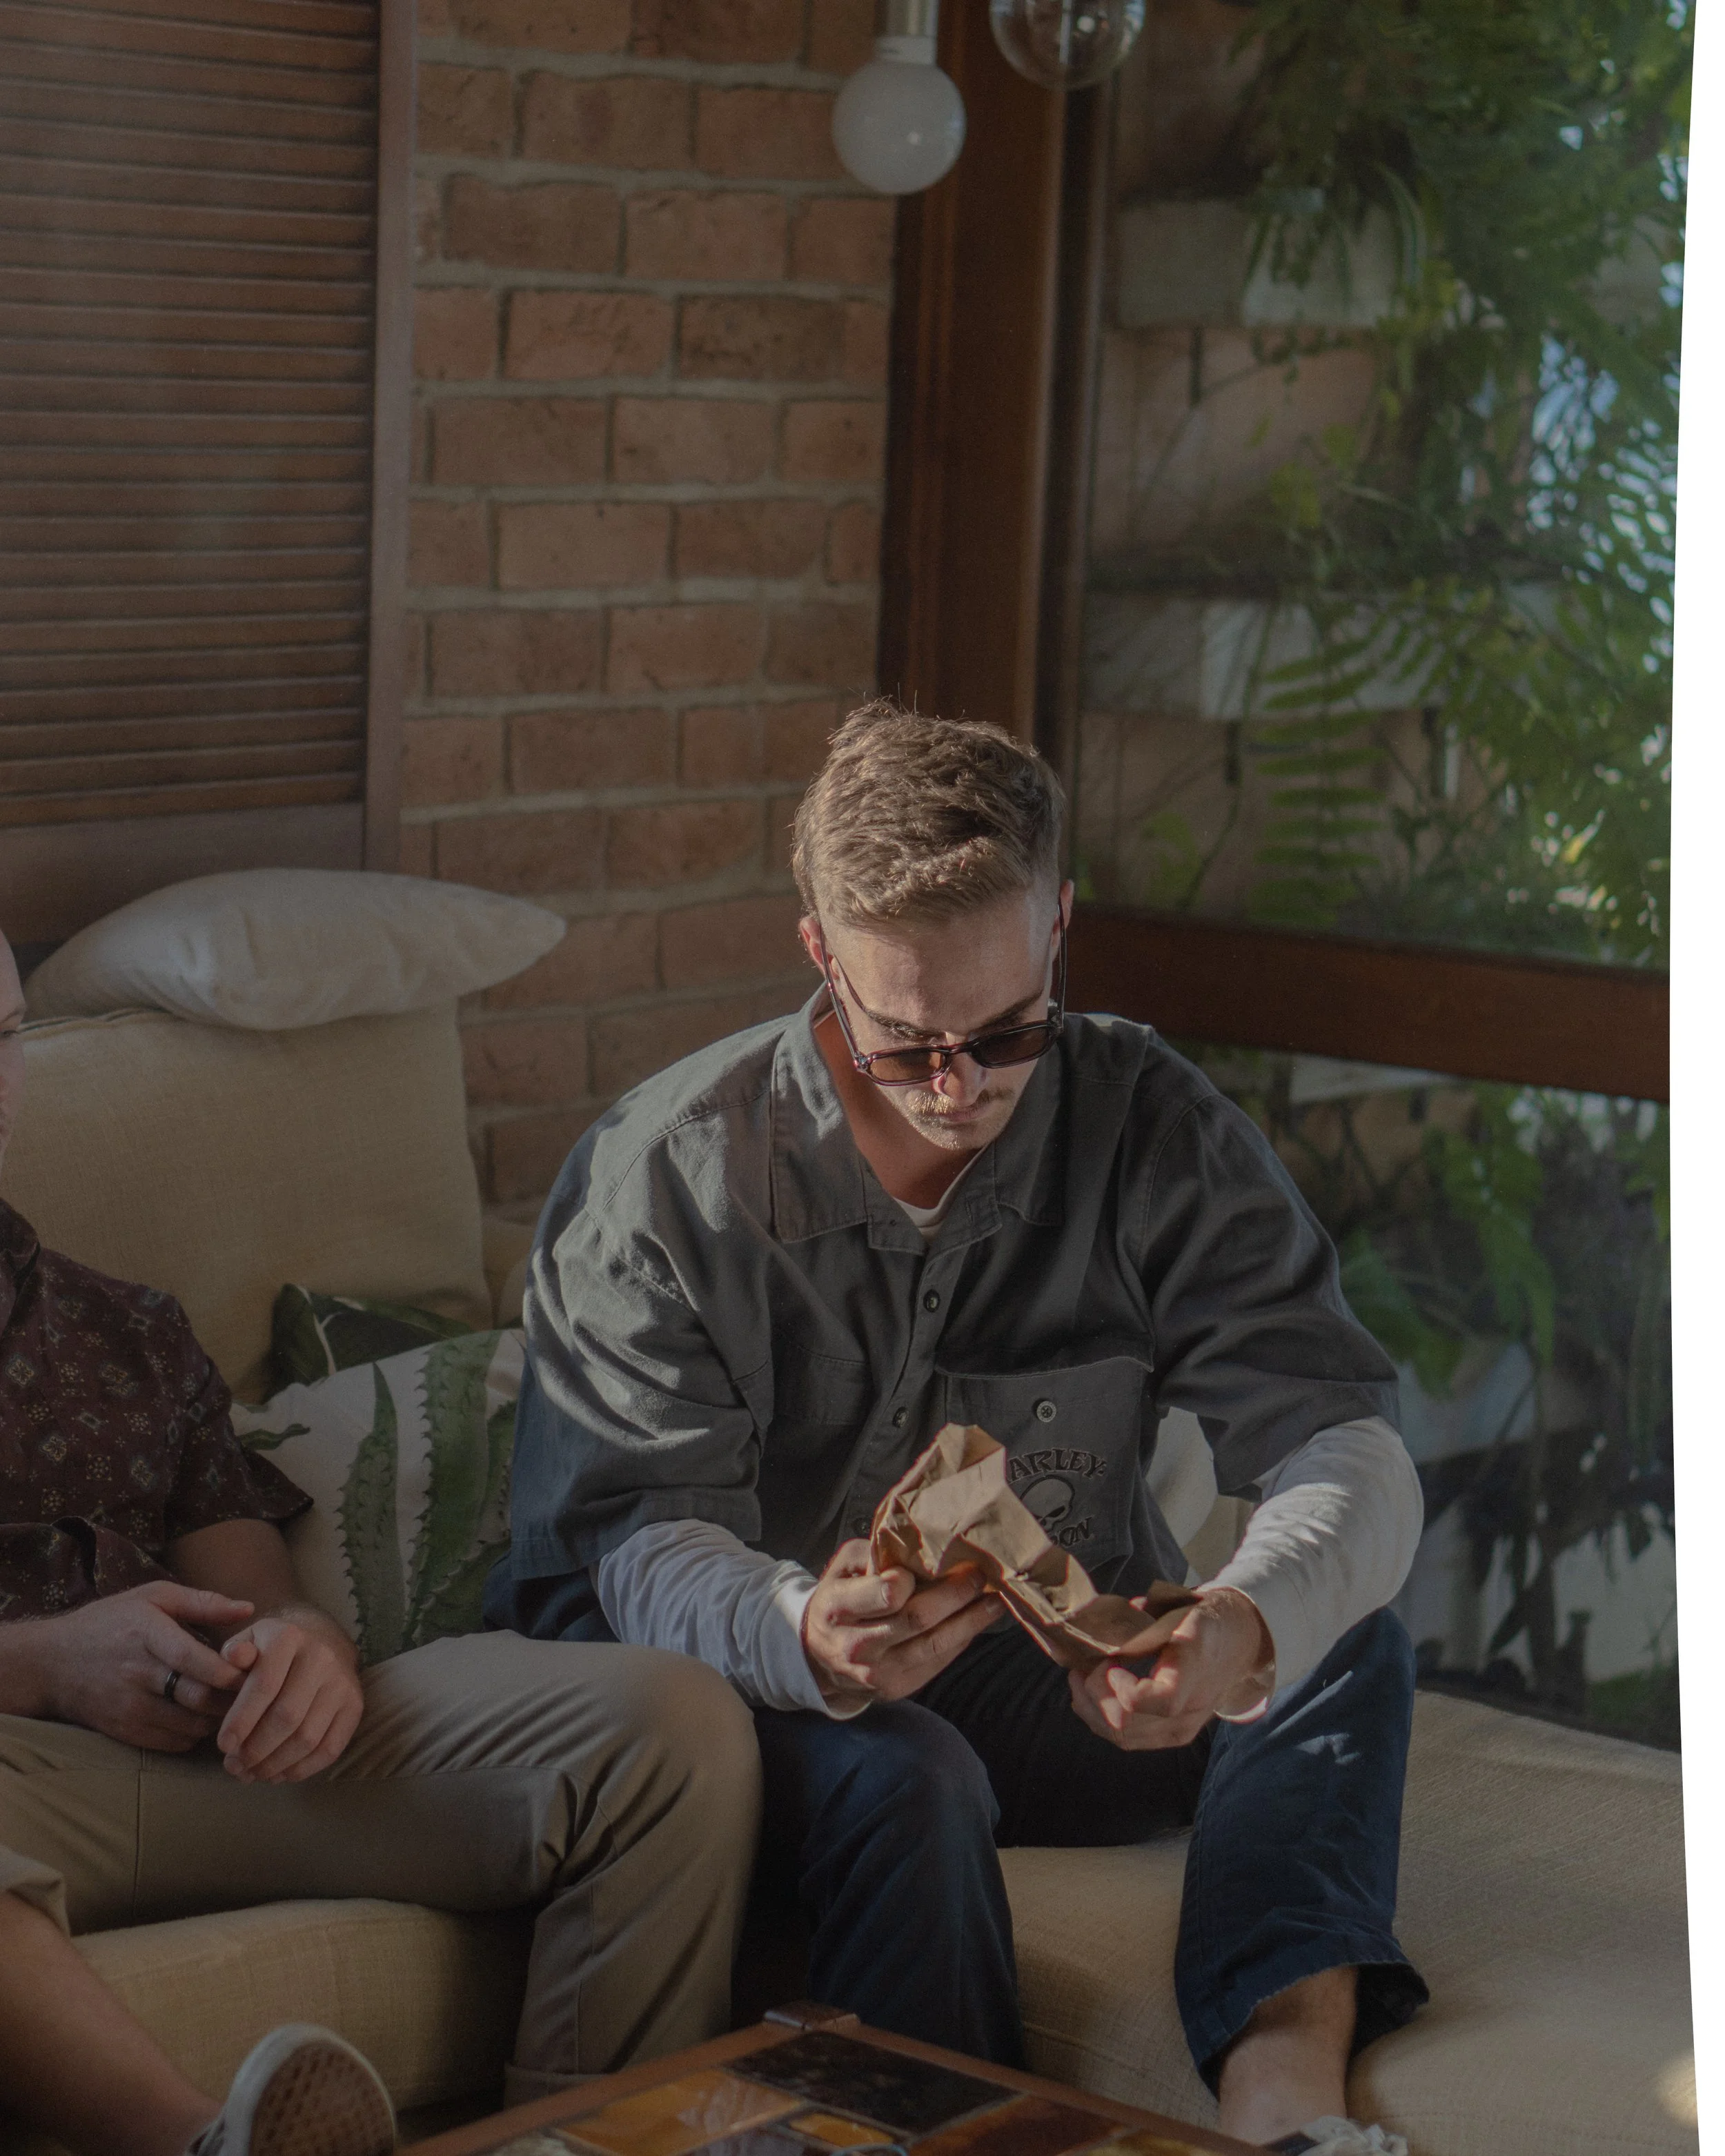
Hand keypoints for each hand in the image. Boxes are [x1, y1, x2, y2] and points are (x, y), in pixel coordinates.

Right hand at [29, 1580, 255, 1749]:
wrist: (52, 1664)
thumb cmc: (111, 1622)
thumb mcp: (153, 1597)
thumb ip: (203, 1602)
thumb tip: (249, 1608)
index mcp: (146, 1633)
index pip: (190, 1658)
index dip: (225, 1669)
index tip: (252, 1669)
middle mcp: (137, 1674)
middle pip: (196, 1697)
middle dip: (233, 1697)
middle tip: (257, 1690)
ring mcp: (129, 1707)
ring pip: (191, 1724)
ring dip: (219, 1718)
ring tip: (236, 1704)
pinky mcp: (126, 1732)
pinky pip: (175, 1742)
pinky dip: (197, 1733)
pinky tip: (205, 1716)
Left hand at [215, 1610, 363, 1783]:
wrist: (322, 1641)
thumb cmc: (272, 1648)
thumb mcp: (249, 1640)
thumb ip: (235, 1652)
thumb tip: (231, 1657)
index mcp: (290, 1637)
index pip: (264, 1684)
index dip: (241, 1720)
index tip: (222, 1746)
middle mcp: (322, 1657)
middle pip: (287, 1716)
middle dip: (256, 1749)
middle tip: (234, 1766)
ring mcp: (343, 1683)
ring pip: (308, 1737)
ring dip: (276, 1764)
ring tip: (252, 1773)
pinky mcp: (355, 1706)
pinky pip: (330, 1748)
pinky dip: (302, 1769)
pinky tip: (279, 1774)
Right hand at [802, 1539, 998, 1705]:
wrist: (819, 1656)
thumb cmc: (838, 1599)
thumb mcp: (842, 1567)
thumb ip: (874, 1552)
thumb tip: (918, 1548)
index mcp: (838, 1608)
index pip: (886, 1594)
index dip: (912, 1577)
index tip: (930, 1561)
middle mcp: (856, 1645)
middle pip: (918, 1619)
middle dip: (956, 1594)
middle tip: (979, 1575)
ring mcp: (878, 1673)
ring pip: (935, 1644)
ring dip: (971, 1621)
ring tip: (995, 1600)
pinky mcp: (897, 1688)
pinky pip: (938, 1662)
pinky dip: (961, 1639)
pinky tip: (975, 1621)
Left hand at [1068, 1587, 1273, 1751]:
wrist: (1239, 1644)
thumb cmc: (1204, 1621)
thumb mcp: (1178, 1609)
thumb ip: (1140, 1619)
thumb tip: (1103, 1629)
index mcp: (1192, 1672)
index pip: (1153, 1701)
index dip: (1119, 1687)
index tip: (1109, 1661)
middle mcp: (1188, 1709)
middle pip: (1126, 1726)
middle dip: (1093, 1696)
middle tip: (1084, 1667)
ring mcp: (1182, 1728)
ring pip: (1122, 1738)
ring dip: (1092, 1709)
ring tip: (1082, 1678)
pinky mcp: (1173, 1736)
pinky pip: (1129, 1739)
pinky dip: (1103, 1719)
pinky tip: (1094, 1694)